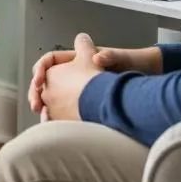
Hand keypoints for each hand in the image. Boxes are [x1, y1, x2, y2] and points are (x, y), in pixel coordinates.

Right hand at [29, 40, 159, 113]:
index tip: (40, 78)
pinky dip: (54, 117)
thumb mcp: (122, 58)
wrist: (144, 87)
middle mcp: (75, 74)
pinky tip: (53, 124)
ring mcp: (76, 91)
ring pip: (51, 97)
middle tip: (36, 103)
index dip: (42, 68)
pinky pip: (60, 111)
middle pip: (46, 81)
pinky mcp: (81, 107)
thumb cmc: (133, 66)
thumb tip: (98, 57)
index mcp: (79, 59)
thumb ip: (110, 56)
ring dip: (43, 105)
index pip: (51, 60)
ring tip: (43, 115)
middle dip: (37, 91)